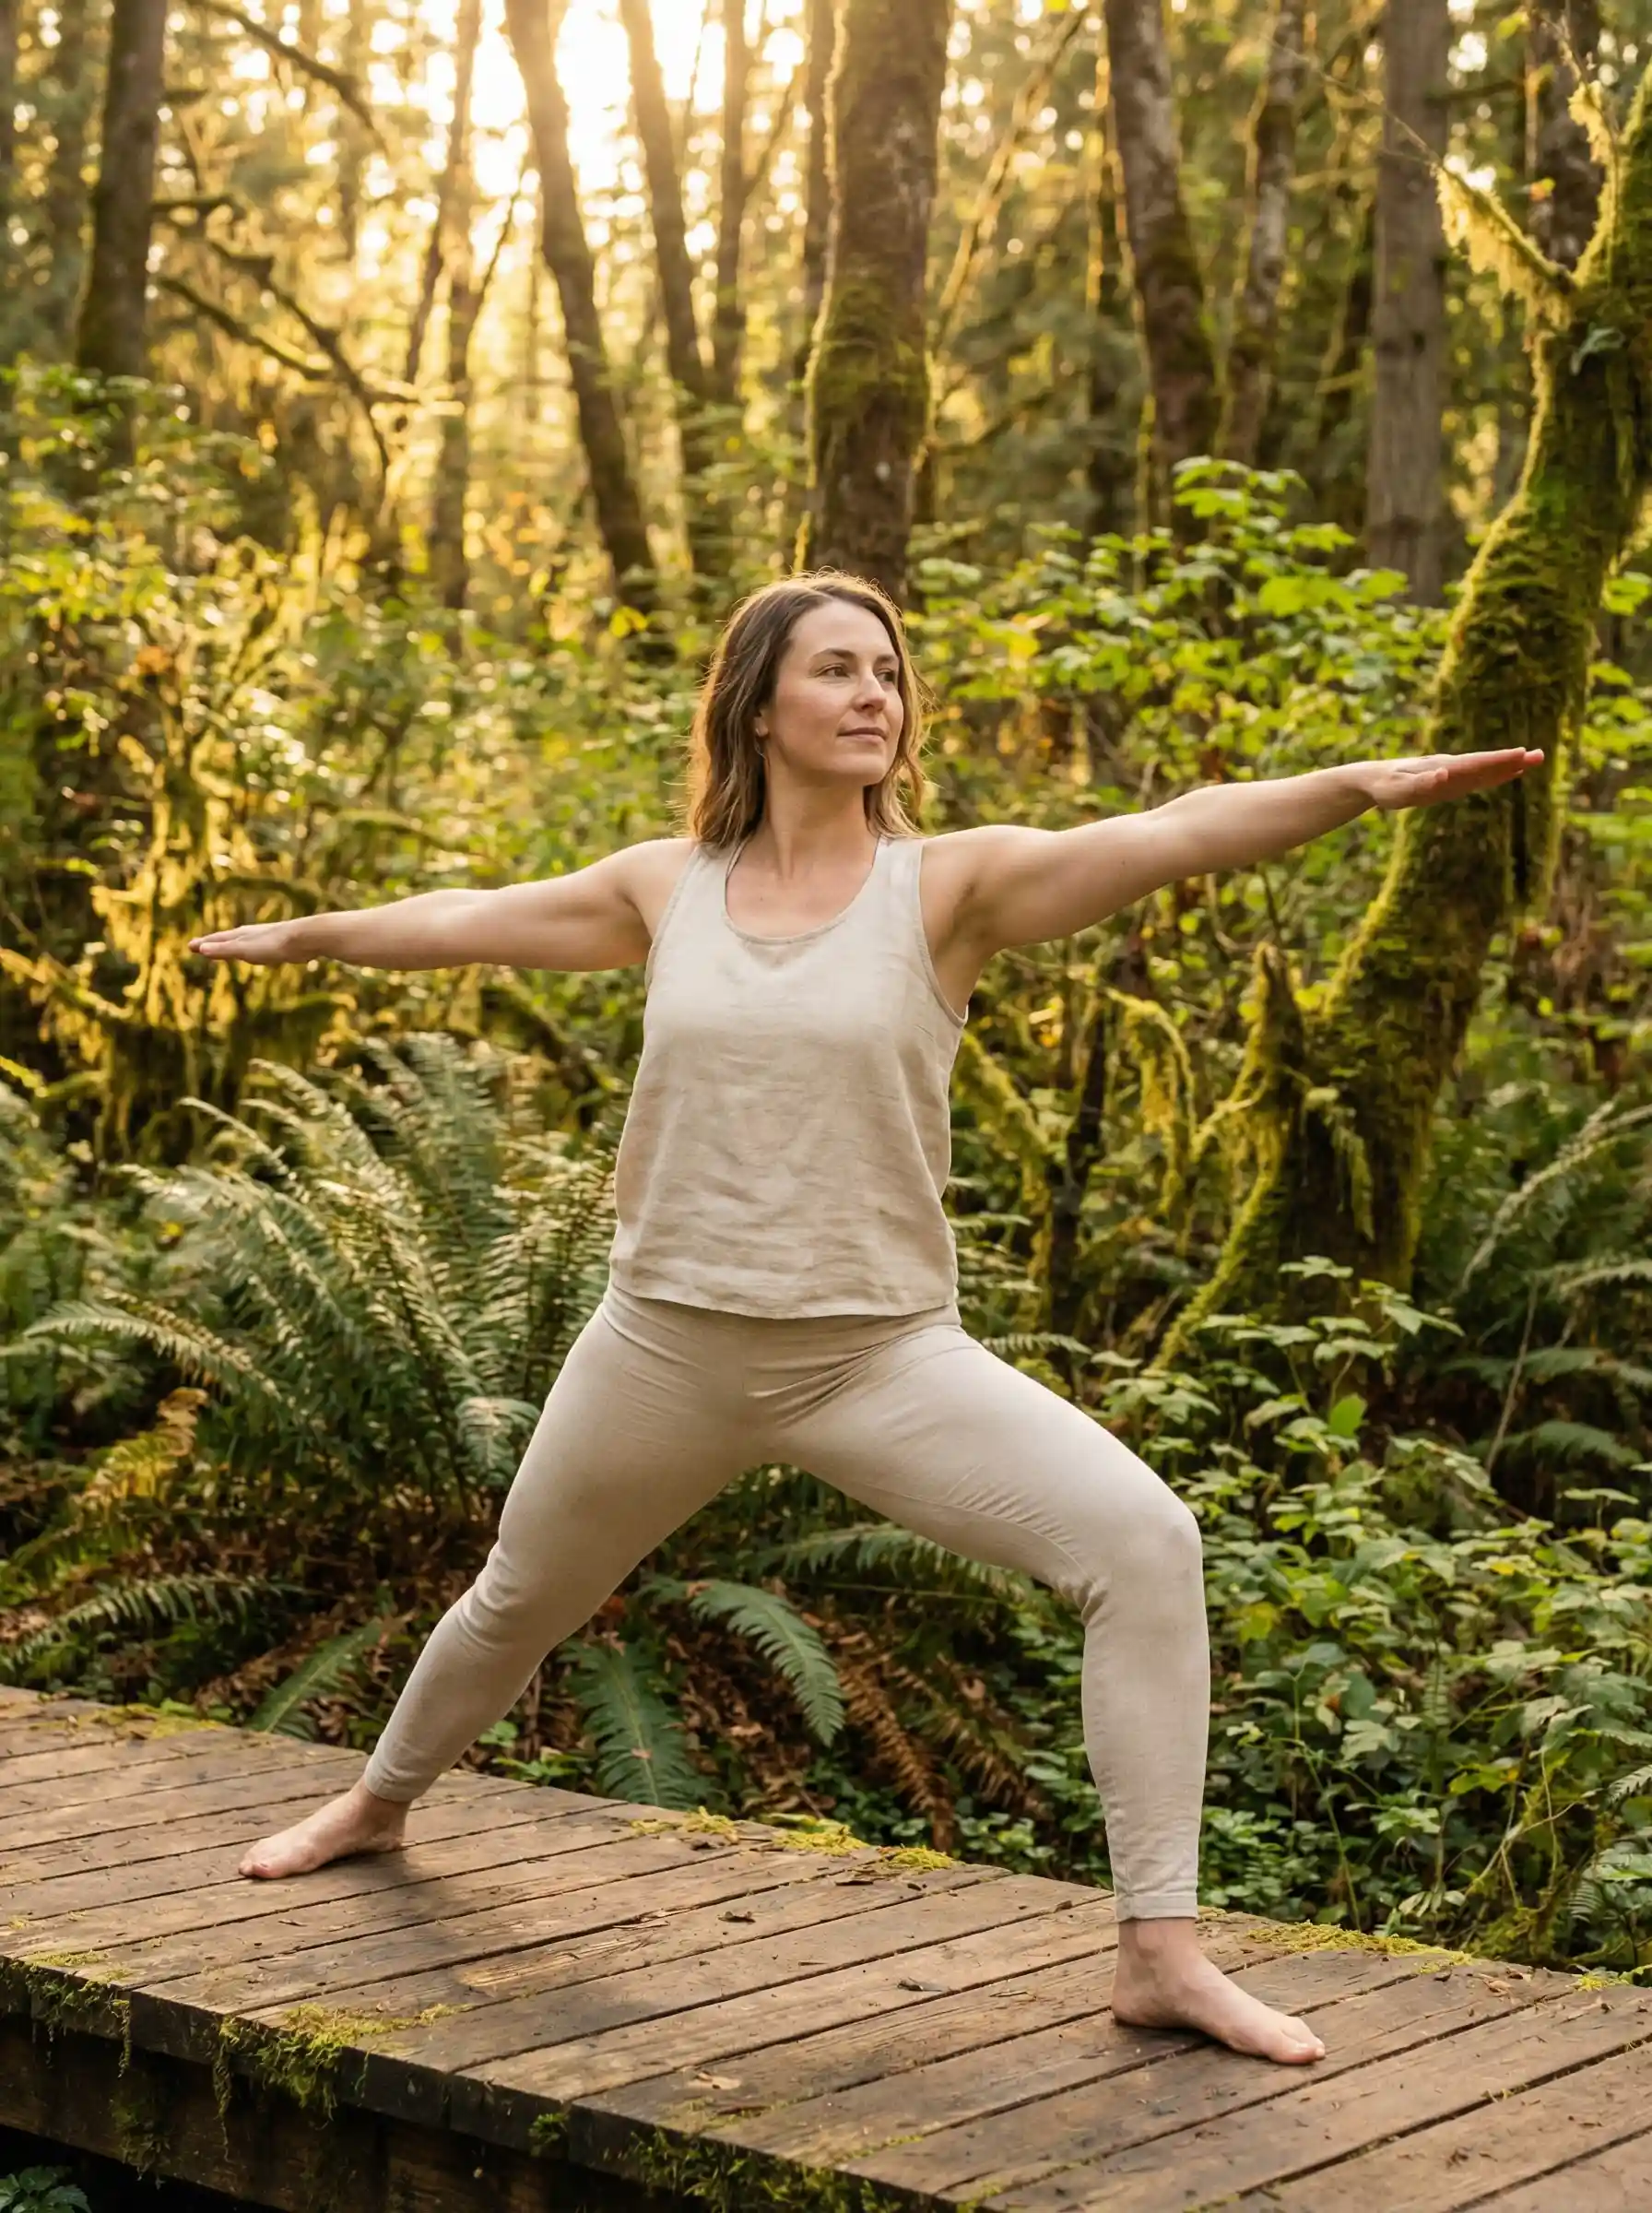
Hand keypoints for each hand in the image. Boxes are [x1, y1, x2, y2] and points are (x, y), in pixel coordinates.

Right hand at [188, 919, 305, 964]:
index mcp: (240, 935)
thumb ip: (224, 950)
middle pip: (227, 939)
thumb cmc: (272, 944)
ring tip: (225, 948)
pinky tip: (257, 953)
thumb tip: (201, 949)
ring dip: (231, 946)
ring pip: (243, 943)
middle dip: (213, 943)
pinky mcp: (277, 946)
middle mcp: (250, 934)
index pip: (216, 940)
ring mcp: (264, 939)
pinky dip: (249, 951)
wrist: (303, 938)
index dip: (203, 944)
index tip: (191, 946)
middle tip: (201, 946)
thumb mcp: (244, 949)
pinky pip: (258, 949)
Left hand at [1353, 747, 1543, 812]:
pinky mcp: (1451, 780)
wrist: (1373, 779)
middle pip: (1486, 763)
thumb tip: (1445, 774)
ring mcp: (1453, 773)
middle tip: (1540, 756)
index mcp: (1442, 768)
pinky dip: (1496, 774)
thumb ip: (1422, 784)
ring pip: (1485, 769)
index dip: (1498, 761)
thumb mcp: (1399, 790)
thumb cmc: (1385, 787)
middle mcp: (1451, 767)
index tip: (1521, 755)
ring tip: (1534, 760)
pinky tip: (1510, 773)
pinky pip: (1478, 777)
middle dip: (1512, 761)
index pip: (1475, 764)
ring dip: (1509, 766)